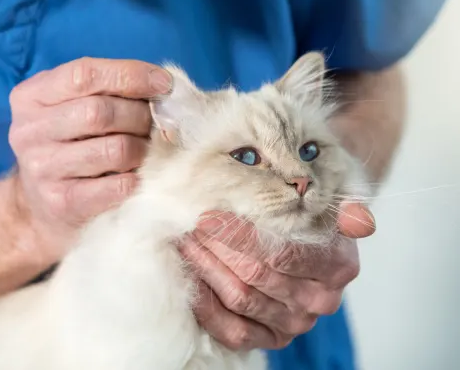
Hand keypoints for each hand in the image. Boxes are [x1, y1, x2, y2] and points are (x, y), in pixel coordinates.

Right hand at [8, 57, 170, 261]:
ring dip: (143, 149)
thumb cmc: (71, 145)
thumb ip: (108, 91)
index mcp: (31, 97)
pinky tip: (138, 174)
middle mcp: (29, 131)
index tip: (164, 83)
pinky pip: (119, 185)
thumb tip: (163, 87)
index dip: (131, 75)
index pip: (85, 74)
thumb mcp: (74, 108)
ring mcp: (43, 169)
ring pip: (116, 149)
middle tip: (155, 125)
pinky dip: (138, 178)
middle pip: (100, 112)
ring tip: (146, 150)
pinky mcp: (63, 202)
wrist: (43, 205)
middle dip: (141, 116)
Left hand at [180, 203, 374, 349]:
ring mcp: (295, 324)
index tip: (209, 215)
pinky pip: (234, 332)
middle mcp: (320, 300)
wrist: (314, 249)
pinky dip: (208, 306)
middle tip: (190, 225)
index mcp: (338, 266)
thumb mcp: (333, 207)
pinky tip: (193, 279)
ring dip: (207, 269)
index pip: (282, 253)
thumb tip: (360, 221)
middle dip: (217, 247)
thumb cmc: (314, 222)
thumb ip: (347, 211)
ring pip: (241, 299)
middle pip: (256, 275)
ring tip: (186, 243)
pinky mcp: (273, 338)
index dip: (240, 235)